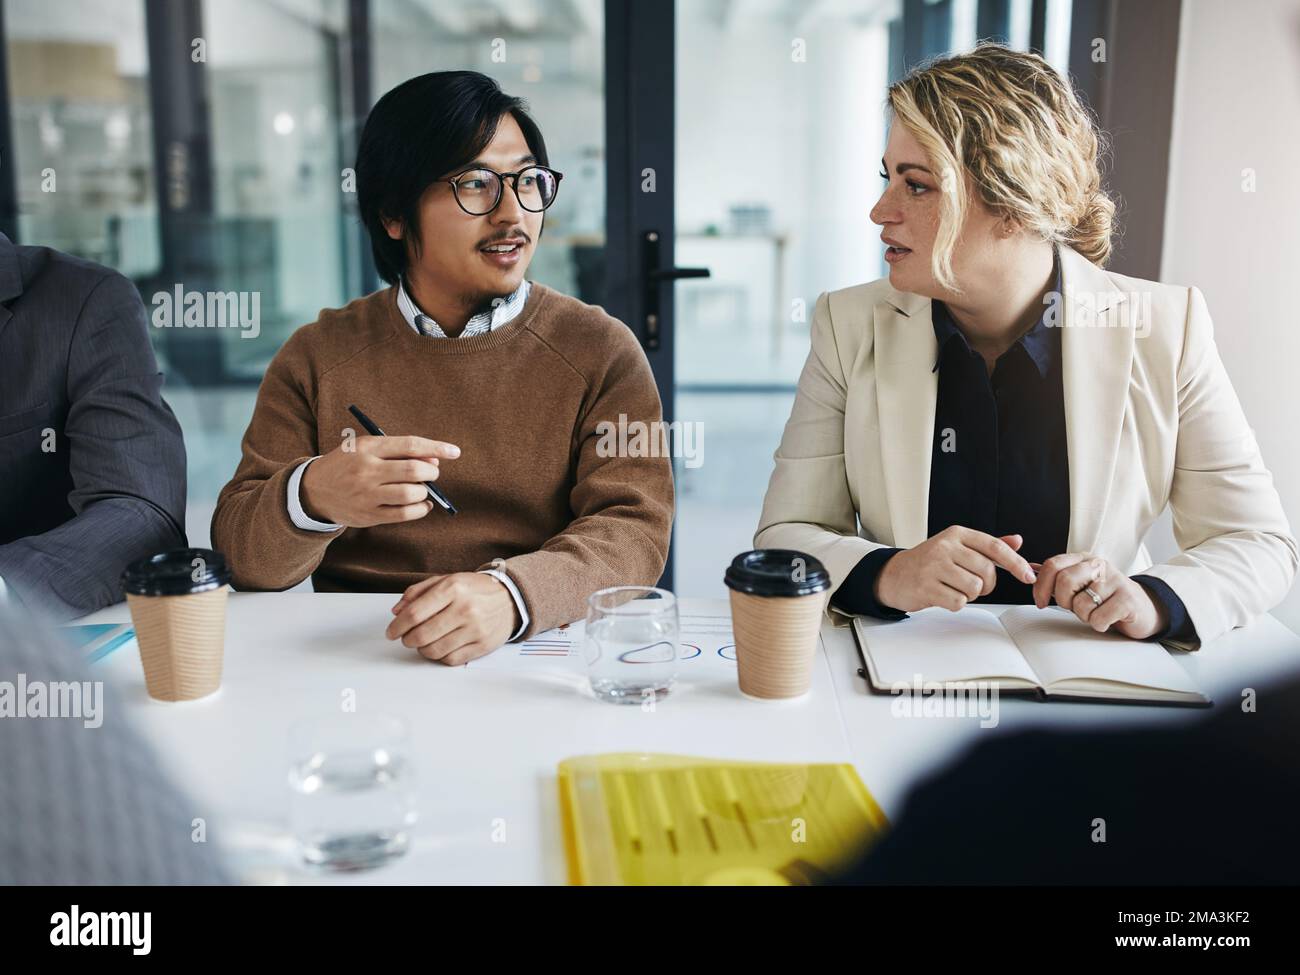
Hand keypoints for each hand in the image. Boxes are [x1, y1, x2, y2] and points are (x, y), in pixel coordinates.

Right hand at [300, 435, 458, 527]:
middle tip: (432, 474)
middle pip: (412, 471)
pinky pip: (404, 515)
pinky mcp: (368, 515)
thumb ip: (398, 451)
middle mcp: (366, 470)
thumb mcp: (366, 448)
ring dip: (424, 492)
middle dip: (431, 473)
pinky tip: (422, 505)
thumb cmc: (349, 464)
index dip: (435, 448)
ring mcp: (367, 495)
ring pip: (410, 494)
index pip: (409, 445)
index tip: (454, 452)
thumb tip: (434, 461)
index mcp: (368, 448)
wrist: (314, 490)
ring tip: (421, 489)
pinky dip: (420, 510)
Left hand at [385, 572, 519, 664]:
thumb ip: (418, 592)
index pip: (414, 614)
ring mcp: (475, 629)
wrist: (510, 598)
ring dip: (422, 649)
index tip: (391, 632)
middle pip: (421, 635)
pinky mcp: (483, 645)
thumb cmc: (475, 589)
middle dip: (407, 640)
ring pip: (434, 651)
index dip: (397, 626)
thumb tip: (397, 611)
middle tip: (406, 638)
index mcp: (453, 588)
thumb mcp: (446, 580)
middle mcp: (465, 608)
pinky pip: (451, 659)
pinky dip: (440, 656)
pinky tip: (441, 646)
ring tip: (424, 642)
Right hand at [874, 526, 1036, 612]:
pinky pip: (958, 602)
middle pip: (986, 572)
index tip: (1027, 576)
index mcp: (956, 534)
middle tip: (969, 583)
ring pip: (974, 589)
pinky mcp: (926, 586)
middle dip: (985, 584)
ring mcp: (933, 566)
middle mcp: (945, 547)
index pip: (994, 547)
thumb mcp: (957, 547)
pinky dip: (955, 603)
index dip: (1015, 563)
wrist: (894, 574)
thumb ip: (988, 546)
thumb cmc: (929, 561)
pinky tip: (942, 595)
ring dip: (968, 594)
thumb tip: (1017, 541)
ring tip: (952, 587)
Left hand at [1032, 554, 1167, 638]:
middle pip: (1064, 581)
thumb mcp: (1079, 583)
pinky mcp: (1127, 599)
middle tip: (1074, 608)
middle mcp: (1099, 565)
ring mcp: (1115, 580)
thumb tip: (1029, 570)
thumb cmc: (1105, 597)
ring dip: (1083, 616)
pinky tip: (1107, 619)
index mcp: (1083, 558)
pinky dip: (1098, 624)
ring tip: (1095, 612)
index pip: (1052, 565)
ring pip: (1081, 604)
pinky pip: (1098, 618)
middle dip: (1064, 602)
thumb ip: (1056, 577)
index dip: (1041, 586)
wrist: (1142, 608)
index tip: (1041, 602)